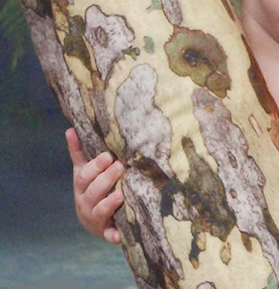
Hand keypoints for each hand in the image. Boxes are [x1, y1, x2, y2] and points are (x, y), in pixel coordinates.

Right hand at [65, 128, 124, 243]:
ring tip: (122, 193)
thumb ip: (80, 152)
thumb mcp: (84, 171)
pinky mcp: (106, 232)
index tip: (107, 156)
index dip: (95, 166)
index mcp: (82, 186)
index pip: (85, 175)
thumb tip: (71, 129)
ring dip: (110, 202)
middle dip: (107, 178)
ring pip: (100, 210)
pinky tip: (118, 235)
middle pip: (93, 190)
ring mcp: (94, 218)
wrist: (96, 223)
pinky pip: (109, 234)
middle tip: (120, 166)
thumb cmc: (94, 189)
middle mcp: (85, 202)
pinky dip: (113, 235)